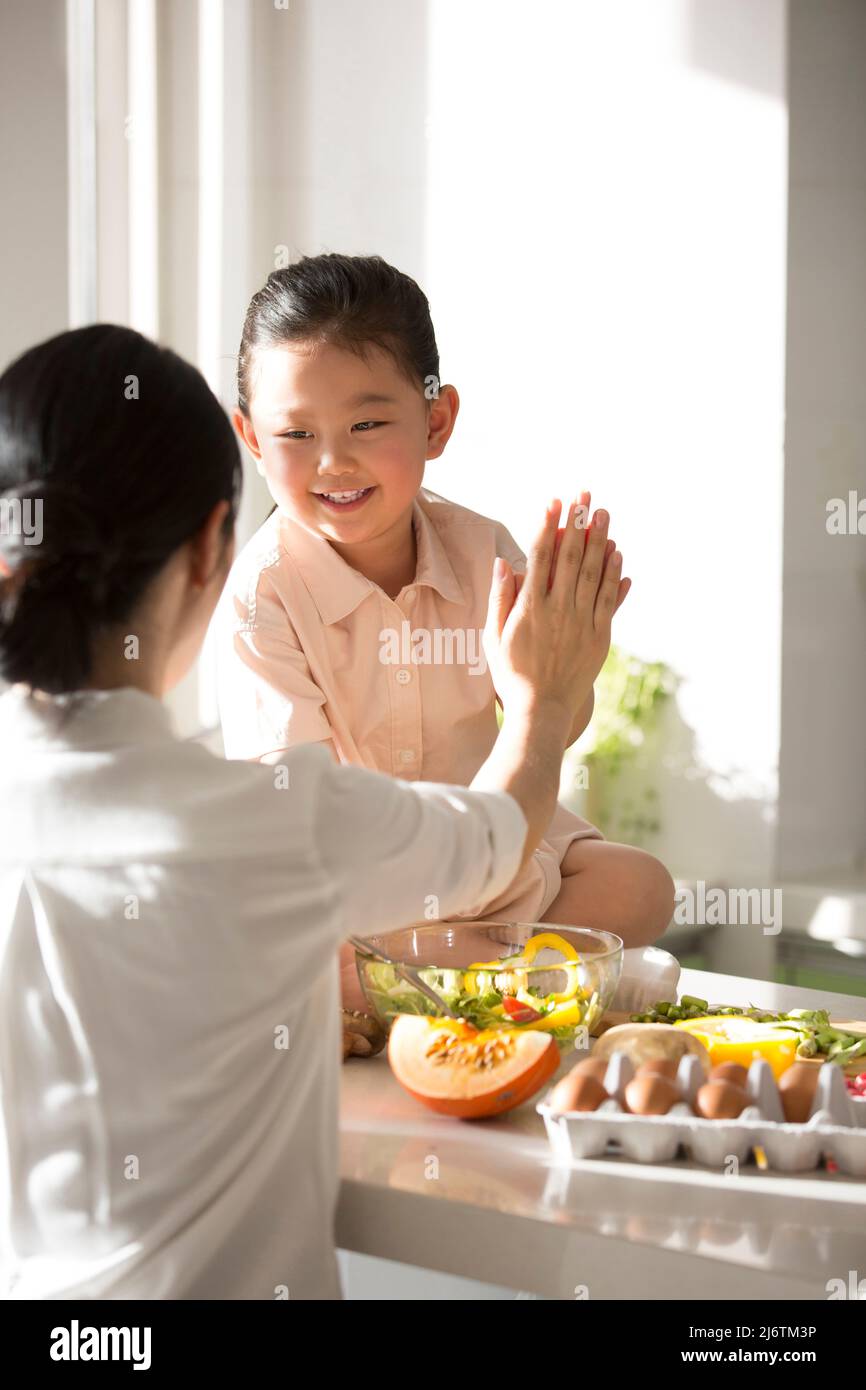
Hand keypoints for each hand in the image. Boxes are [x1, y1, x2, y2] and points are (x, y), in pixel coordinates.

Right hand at [483, 497, 629, 727]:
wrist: (542, 710)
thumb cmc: (512, 673)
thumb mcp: (493, 637)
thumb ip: (499, 598)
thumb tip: (503, 563)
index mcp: (530, 608)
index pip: (540, 557)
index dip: (548, 527)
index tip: (554, 502)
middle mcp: (559, 610)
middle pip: (571, 557)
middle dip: (578, 523)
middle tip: (584, 496)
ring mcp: (582, 622)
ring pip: (594, 573)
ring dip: (600, 541)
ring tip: (603, 514)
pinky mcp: (600, 636)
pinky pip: (610, 599)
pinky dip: (615, 575)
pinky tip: (617, 554)